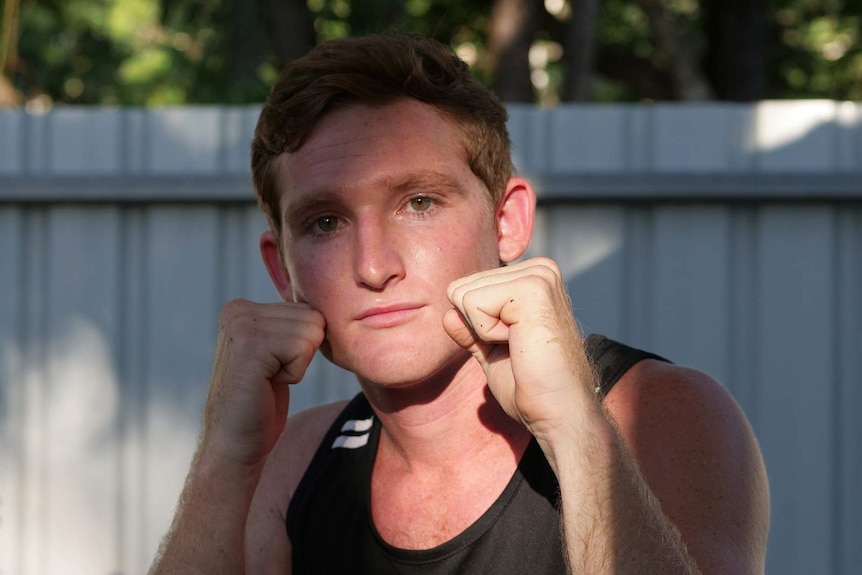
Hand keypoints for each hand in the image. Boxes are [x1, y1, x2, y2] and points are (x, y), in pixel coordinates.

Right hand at [202, 299, 324, 467]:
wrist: (234, 441)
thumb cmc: (260, 401)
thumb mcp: (275, 351)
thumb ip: (289, 323)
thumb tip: (323, 303)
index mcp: (242, 307)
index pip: (308, 308)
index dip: (301, 345)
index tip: (272, 365)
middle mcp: (238, 310)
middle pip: (313, 317)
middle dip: (302, 353)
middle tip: (270, 375)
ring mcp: (242, 326)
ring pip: (311, 332)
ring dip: (298, 364)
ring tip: (267, 379)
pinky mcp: (251, 346)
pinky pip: (303, 348)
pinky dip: (295, 373)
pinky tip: (267, 384)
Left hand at [442, 258, 596, 440]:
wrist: (558, 413)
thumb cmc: (530, 387)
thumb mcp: (491, 353)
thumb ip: (470, 331)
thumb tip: (448, 315)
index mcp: (531, 279)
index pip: (466, 287)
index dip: (477, 326)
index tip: (513, 346)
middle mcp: (538, 270)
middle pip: (461, 288)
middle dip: (478, 327)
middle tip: (516, 348)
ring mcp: (538, 276)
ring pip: (464, 295)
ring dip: (483, 331)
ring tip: (519, 345)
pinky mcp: (532, 289)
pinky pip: (473, 303)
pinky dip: (486, 333)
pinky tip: (519, 344)